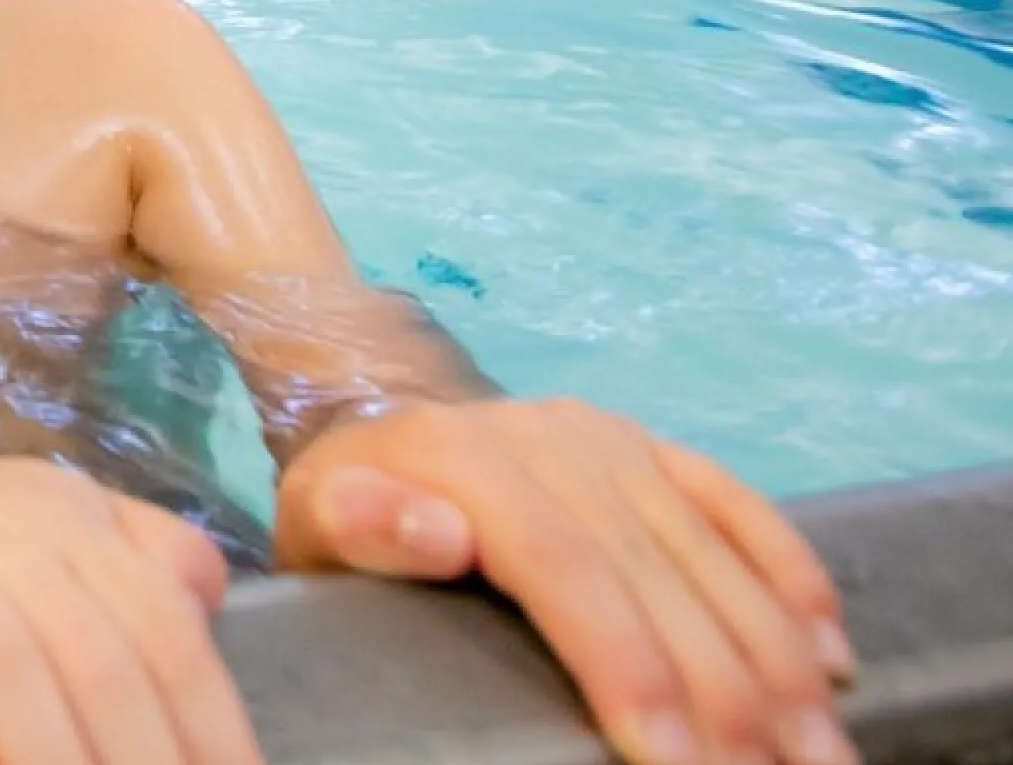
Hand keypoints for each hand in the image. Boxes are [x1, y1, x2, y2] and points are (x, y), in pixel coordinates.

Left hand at [277, 400, 852, 764]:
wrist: (382, 417)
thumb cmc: (346, 505)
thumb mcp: (316, 523)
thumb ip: (363, 525)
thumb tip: (436, 529)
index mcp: (463, 459)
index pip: (565, 570)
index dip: (625, 666)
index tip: (670, 758)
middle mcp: (550, 440)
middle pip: (655, 575)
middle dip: (723, 692)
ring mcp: (611, 440)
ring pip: (712, 553)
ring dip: (778, 659)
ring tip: (821, 752)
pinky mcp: (655, 448)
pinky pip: (739, 509)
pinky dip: (794, 580)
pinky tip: (833, 657)